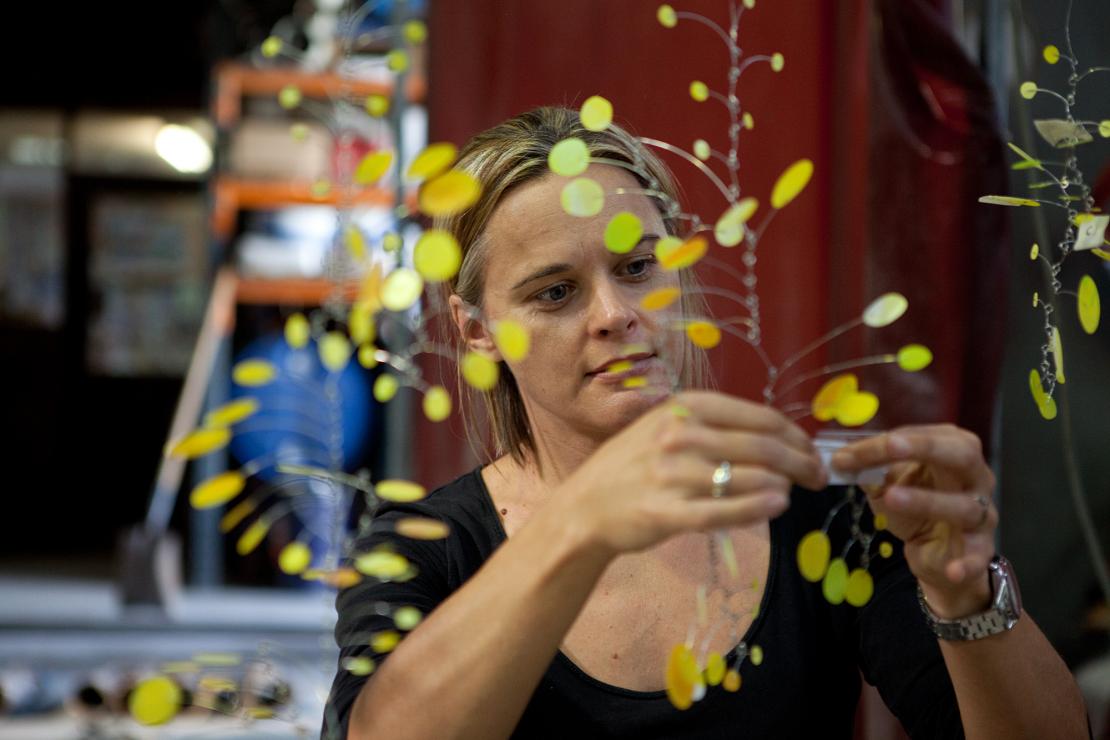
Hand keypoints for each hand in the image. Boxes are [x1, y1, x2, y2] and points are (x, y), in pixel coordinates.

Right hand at [552, 390, 827, 556]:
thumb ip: (714, 426)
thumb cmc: (632, 465)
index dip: (795, 435)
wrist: (584, 507)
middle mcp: (679, 435)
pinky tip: (778, 505)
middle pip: (761, 447)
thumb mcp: (666, 425)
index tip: (812, 449)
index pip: (758, 417)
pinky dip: (756, 507)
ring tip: (796, 491)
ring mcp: (671, 475)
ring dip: (784, 484)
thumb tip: (777, 437)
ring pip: (747, 477)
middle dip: (800, 462)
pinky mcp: (666, 512)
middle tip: (818, 477)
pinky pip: (723, 510)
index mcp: (684, 407)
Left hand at [832, 424, 996, 617]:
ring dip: (927, 500)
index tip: (849, 451)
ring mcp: (982, 514)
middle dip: (925, 447)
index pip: (925, 436)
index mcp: (953, 451)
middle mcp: (976, 478)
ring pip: (964, 505)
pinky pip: (978, 555)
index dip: (887, 441)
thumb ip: (869, 470)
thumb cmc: (914, 508)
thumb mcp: (888, 485)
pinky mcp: (981, 550)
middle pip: (962, 454)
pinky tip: (953, 571)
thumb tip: (841, 458)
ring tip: (891, 498)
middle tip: (889, 446)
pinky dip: (968, 564)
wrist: (936, 555)